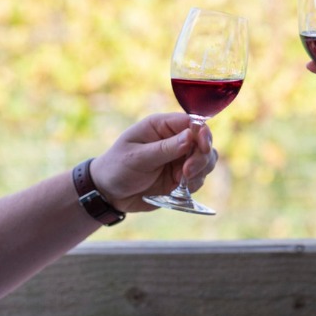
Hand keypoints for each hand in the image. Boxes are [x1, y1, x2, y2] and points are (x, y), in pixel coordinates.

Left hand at [89, 112, 217, 212]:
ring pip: (206, 160)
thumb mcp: (138, 157)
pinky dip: (194, 184)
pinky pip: (199, 178)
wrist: (108, 193)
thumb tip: (191, 136)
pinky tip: (180, 189)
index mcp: (162, 126)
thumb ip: (165, 148)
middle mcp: (175, 139)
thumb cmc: (117, 167)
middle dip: (201, 157)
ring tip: (182, 182)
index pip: (192, 122)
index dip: (202, 133)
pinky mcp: (181, 177)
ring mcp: (179, 159)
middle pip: (204, 142)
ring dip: (200, 171)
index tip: (202, 148)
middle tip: (187, 173)